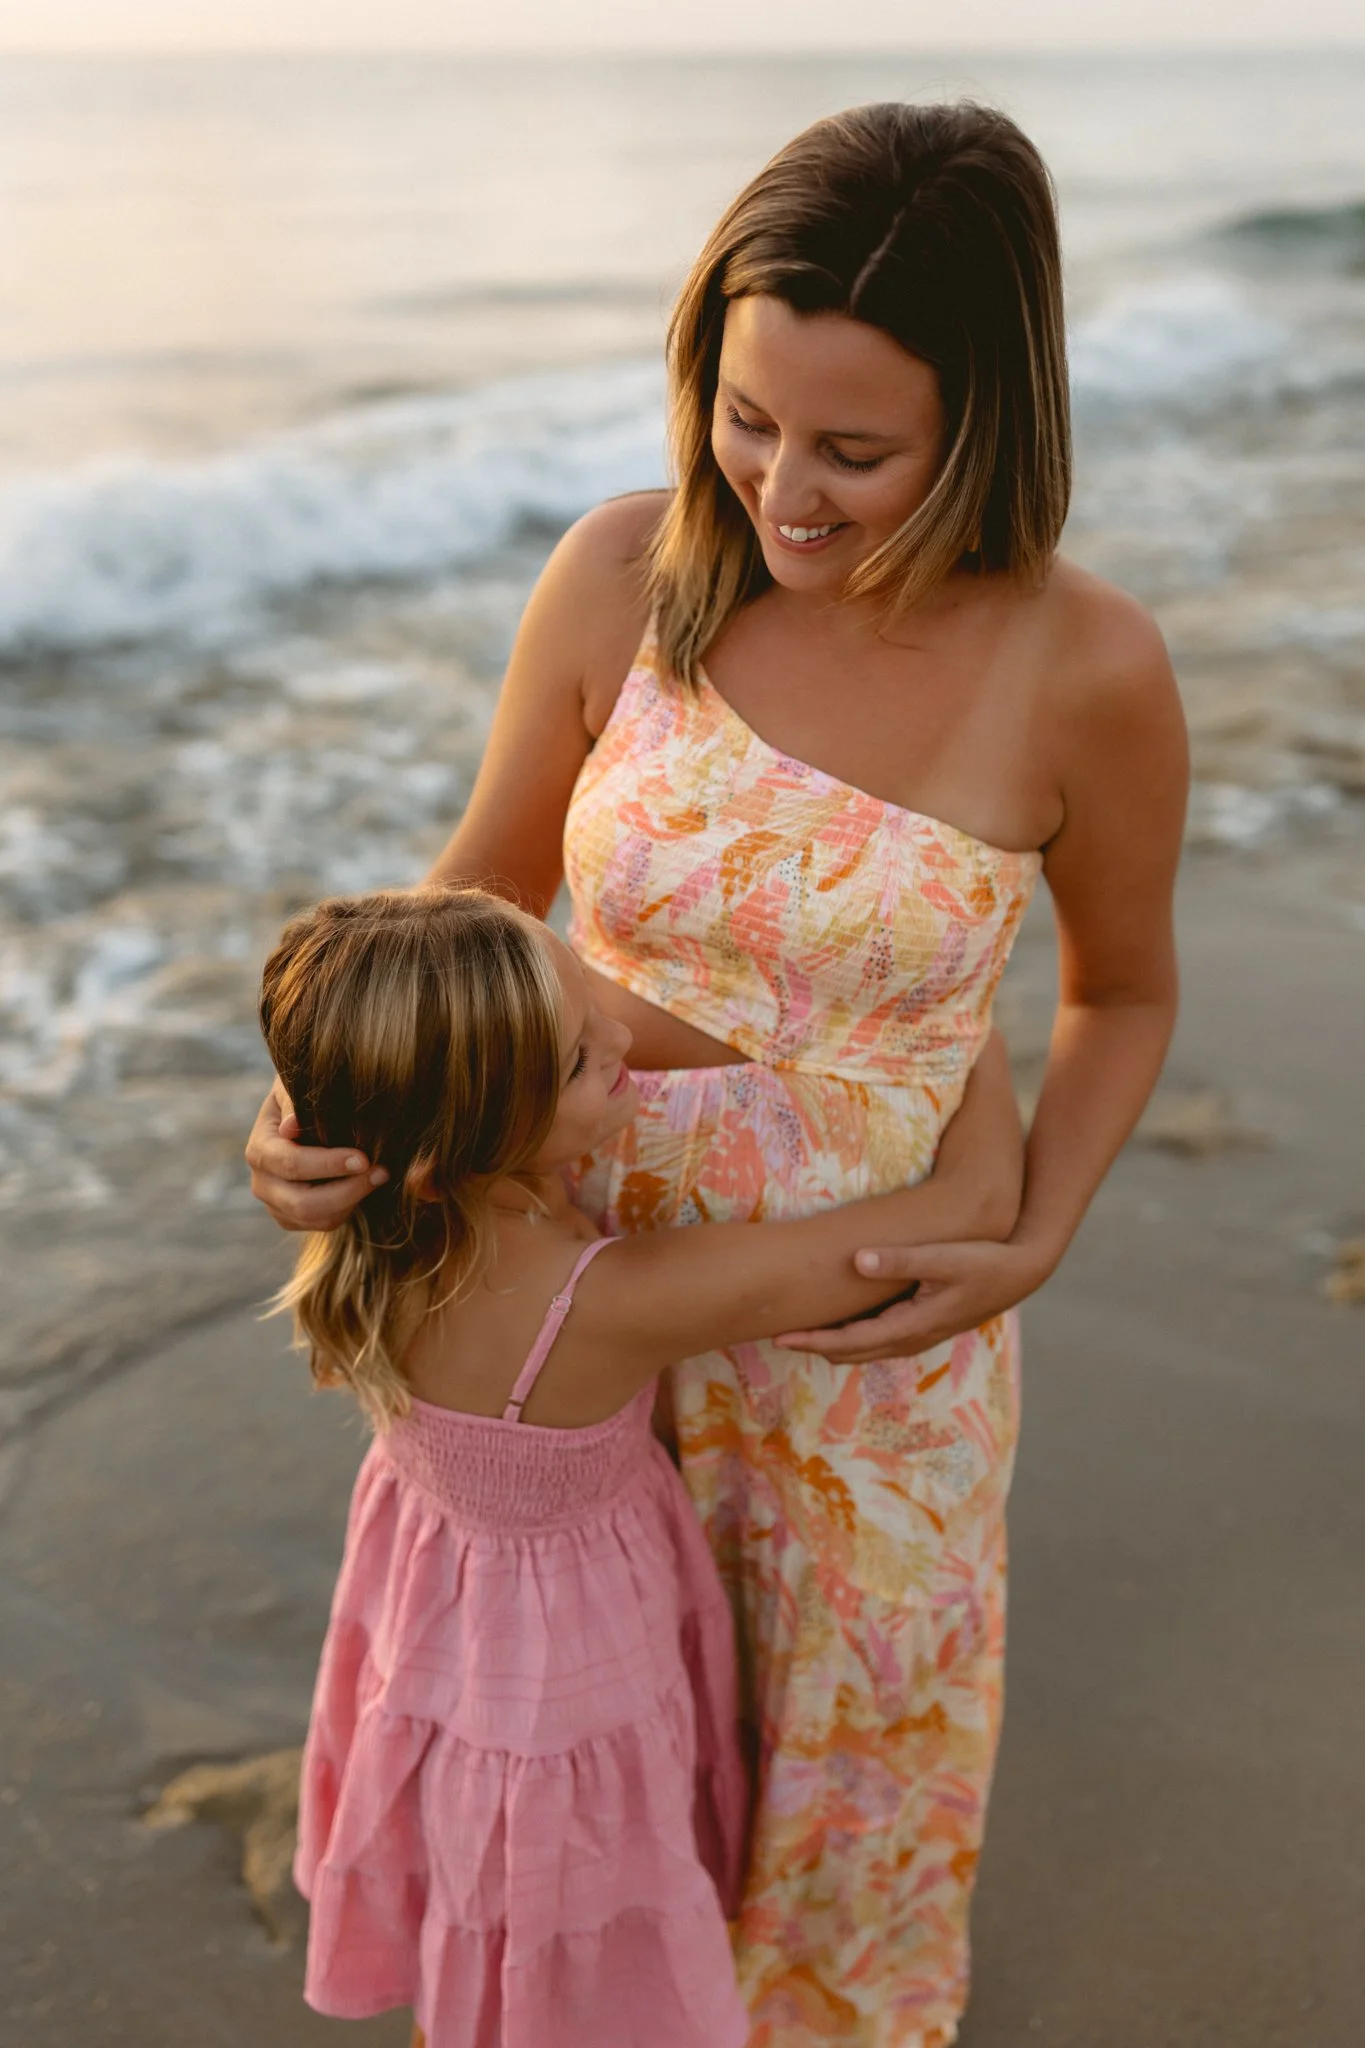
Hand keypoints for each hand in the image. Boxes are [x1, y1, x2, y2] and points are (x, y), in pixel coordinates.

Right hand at [244, 1077, 386, 1231]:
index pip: (291, 1165)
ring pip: (316, 1219)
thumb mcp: (294, 1087)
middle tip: (381, 1172)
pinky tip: (364, 1185)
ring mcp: (277, 1205)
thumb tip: (291, 1127)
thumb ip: (294, 1101)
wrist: (302, 1115)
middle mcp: (262, 1183)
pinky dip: (348, 1209)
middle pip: (302, 1203)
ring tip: (380, 1175)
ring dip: (353, 1200)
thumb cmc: (303, 1096)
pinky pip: (324, 1224)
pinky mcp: (293, 1218)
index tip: (363, 1158)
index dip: (329, 1164)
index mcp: (260, 1149)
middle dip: (347, 1190)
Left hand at [776, 1237, 1053, 1362]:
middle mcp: (912, 1337)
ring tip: (801, 1331)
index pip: (851, 1342)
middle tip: (776, 1335)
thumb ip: (900, 1260)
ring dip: (833, 1343)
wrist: (1021, 1271)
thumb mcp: (944, 1257)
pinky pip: (879, 1337)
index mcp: (912, 1326)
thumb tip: (856, 1260)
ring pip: (866, 1348)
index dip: (814, 1340)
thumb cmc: (984, 1261)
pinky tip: (840, 1320)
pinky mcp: (924, 1323)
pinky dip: (853, 1335)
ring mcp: (919, 1333)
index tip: (780, 1336)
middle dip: (815, 1346)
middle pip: (853, 1352)